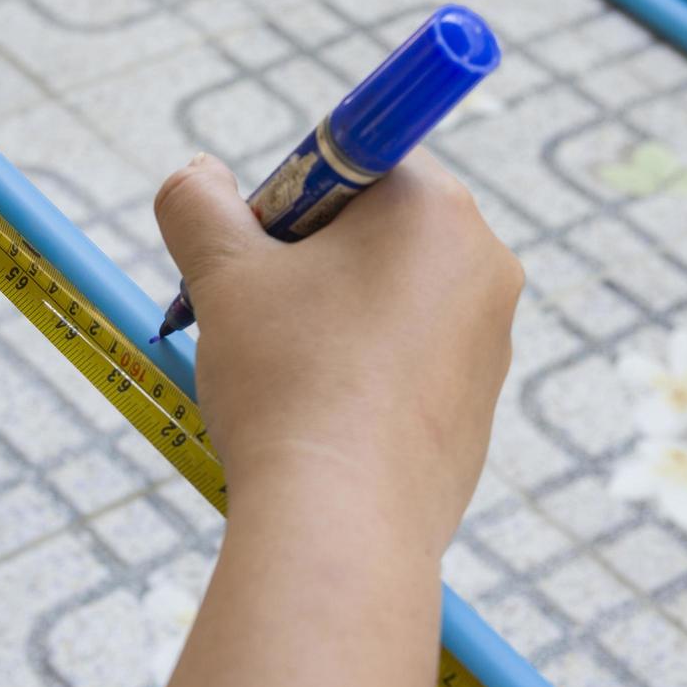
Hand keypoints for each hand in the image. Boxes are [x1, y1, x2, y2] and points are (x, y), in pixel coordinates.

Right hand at [154, 150, 521, 549]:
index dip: (288, 199)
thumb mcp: (222, 272)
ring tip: (282, 374)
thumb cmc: (287, 381)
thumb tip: (196, 175)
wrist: (342, 525)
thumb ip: (196, 202)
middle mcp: (483, 263)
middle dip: (307, 261)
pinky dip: (361, 372)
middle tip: (256, 314)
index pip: (354, 162)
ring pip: (387, 298)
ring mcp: (491, 341)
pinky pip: (408, 362)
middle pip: (373, 229)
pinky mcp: (480, 406)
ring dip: (329, 317)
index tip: (256, 253)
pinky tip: (319, 416)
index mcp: (434, 208)